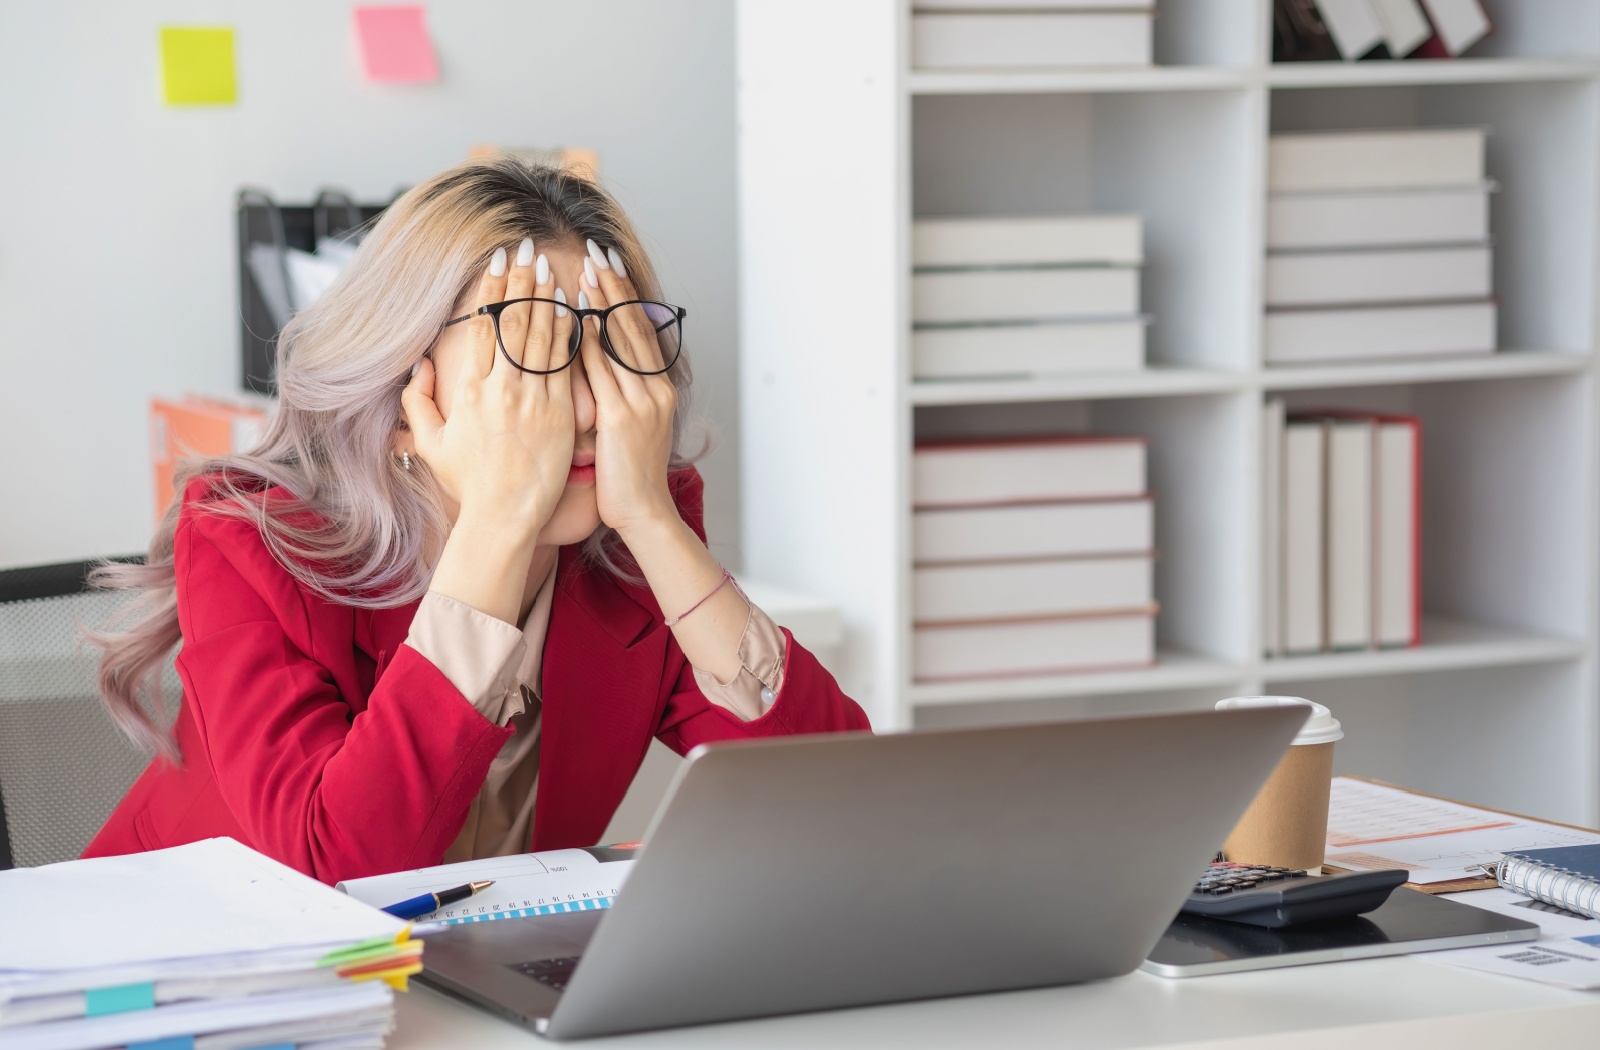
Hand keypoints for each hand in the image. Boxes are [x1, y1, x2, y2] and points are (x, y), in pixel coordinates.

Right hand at [402, 239, 576, 541]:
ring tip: (549, 266)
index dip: (491, 291)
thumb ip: (418, 400)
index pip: (482, 328)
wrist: (504, 516)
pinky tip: (572, 309)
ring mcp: (533, 401)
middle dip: (521, 281)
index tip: (498, 263)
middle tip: (526, 248)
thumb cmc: (468, 483)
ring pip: (541, 337)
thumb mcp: (430, 443)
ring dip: (545, 298)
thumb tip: (421, 364)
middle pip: (513, 322)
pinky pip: (566, 366)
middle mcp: (502, 390)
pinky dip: (568, 335)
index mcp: (470, 391)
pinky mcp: (560, 415)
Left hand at [577, 239, 678, 536]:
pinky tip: (577, 318)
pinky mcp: (622, 418)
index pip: (639, 330)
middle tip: (596, 251)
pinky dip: (591, 342)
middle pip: (632, 325)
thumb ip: (620, 394)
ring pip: (619, 341)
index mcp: (658, 389)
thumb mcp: (632, 428)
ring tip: (585, 270)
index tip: (607, 264)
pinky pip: (603, 371)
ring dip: (601, 303)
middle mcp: (655, 389)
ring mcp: (642, 401)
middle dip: (613, 286)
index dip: (623, 295)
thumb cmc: (630, 476)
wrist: (644, 512)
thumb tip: (600, 365)